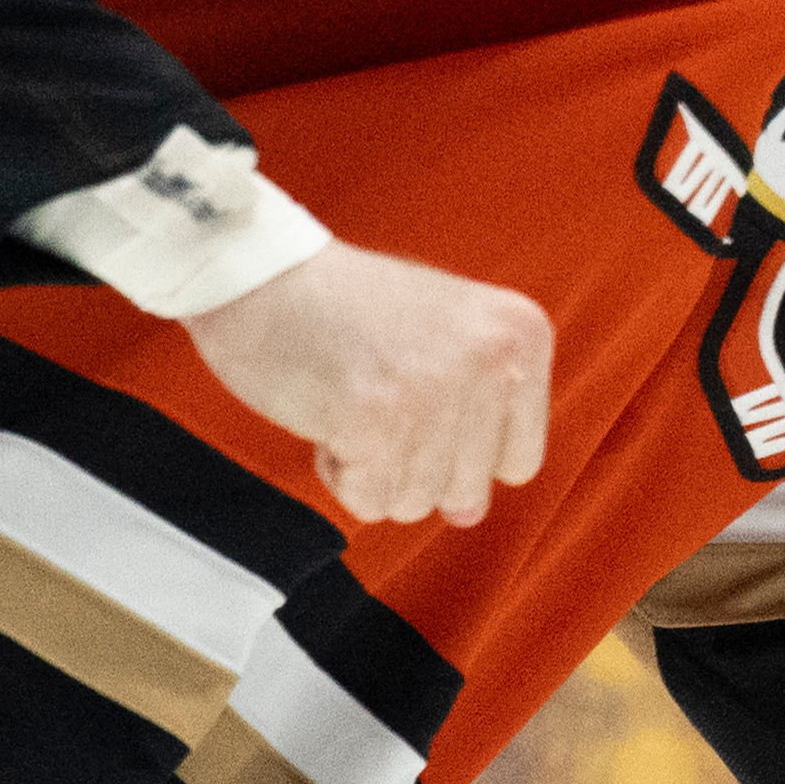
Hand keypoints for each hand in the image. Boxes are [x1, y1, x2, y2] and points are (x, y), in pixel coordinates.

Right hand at [185, 239, 553, 524]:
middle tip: (376, 396)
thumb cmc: (346, 306)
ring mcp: (437, 392)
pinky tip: (329, 413)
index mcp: (522, 336)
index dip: (458, 450)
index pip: (517, 460)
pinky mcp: (378, 420)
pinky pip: (369, 500)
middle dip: (410, 463)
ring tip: (352, 398)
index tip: (418, 403)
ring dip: (372, 467)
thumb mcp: (450, 334)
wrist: (262, 271)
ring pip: (416, 502)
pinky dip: (339, 472)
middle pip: (467, 490)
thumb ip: (477, 416)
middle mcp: (495, 362)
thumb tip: (469, 512)